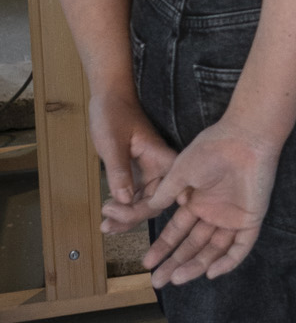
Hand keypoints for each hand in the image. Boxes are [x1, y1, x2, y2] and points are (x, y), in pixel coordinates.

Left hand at [91, 84, 175, 216]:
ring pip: (144, 204)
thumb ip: (120, 171)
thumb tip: (126, 201)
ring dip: (126, 217)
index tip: (118, 210)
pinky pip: (136, 197)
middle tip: (106, 219)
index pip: (162, 194)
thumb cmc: (113, 114)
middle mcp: (162, 168)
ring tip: (105, 225)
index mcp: (163, 158)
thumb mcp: (112, 143)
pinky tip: (109, 217)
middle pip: (154, 203)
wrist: (110, 98)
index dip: (144, 209)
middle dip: (132, 216)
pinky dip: (123, 209)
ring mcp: (151, 172)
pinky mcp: (140, 174)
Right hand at [107, 116, 280, 287]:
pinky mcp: (251, 219)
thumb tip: (150, 209)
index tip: (147, 262)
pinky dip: (227, 262)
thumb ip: (166, 194)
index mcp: (197, 201)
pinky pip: (240, 247)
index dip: (163, 247)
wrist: (244, 139)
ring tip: (176, 279)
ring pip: (213, 250)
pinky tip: (210, 273)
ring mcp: (232, 217)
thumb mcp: (181, 172)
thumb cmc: (211, 149)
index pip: (178, 231)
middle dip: (175, 263)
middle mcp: (214, 212)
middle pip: (193, 245)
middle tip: (157, 281)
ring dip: (196, 265)